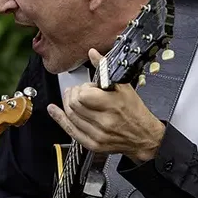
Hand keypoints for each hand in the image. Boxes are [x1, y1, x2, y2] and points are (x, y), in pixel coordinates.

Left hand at [47, 48, 165, 162]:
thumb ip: (106, 69)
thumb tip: (93, 54)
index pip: (83, 95)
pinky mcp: (92, 143)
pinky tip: (54, 111)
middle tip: (77, 91)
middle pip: (74, 105)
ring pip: (70, 116)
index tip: (89, 87)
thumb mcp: (124, 87)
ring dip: (67, 104)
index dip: (83, 88)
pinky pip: (70, 130)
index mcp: (114, 105)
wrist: (144, 136)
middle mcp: (105, 121)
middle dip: (72, 94)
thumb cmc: (134, 111)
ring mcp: (97, 134)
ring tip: (71, 98)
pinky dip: (59, 118)